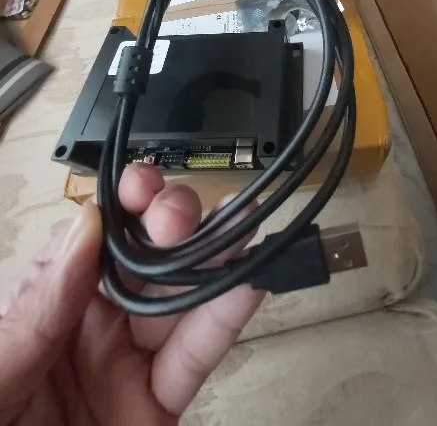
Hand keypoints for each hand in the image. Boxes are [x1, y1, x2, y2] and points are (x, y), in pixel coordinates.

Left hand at [0, 165, 263, 424]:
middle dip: (170, 224)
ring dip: (212, 259)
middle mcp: (86, 329)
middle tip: (179, 215)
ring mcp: (123, 366)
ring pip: (180, 300)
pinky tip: (246, 284)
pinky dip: (226, 319)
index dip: (120, 206)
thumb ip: (33, 309)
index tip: (139, 188)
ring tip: (239, 228)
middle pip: (143, 260)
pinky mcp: (156, 407)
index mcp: (39, 308)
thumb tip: (82, 231)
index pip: (89, 240)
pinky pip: (195, 358)